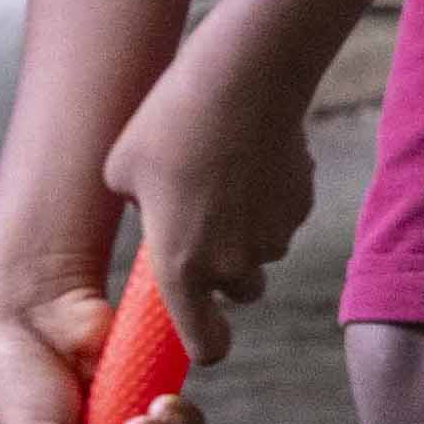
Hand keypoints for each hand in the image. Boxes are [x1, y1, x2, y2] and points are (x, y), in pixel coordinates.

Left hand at [101, 41, 319, 324]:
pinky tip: (251, 154)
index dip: (208, 341)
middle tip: (204, 218)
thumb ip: (138, 208)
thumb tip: (154, 211)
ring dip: (248, 228)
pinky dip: (270, 197)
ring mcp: (274, 236)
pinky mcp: (301, 204)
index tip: (204, 324)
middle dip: (228, 268)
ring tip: (223, 171)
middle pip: (241, 292)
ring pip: (264, 249)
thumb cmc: (171, 120)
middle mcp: (233, 265)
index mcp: (181, 268)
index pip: (208, 346)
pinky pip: (284, 214)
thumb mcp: (121, 168)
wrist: (245, 77)